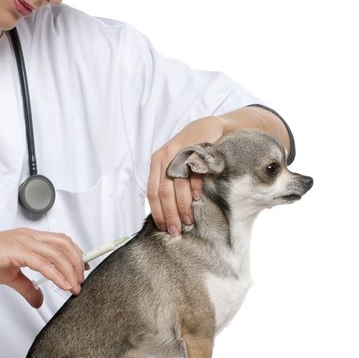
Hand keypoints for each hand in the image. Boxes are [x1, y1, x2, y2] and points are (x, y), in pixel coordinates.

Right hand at [0, 228, 85, 307]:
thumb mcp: (11, 276)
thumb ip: (27, 288)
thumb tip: (39, 300)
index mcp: (30, 238)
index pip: (61, 241)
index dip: (75, 253)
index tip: (83, 268)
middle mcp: (30, 236)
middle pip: (64, 244)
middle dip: (77, 262)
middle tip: (82, 280)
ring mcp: (24, 242)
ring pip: (58, 253)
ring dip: (70, 270)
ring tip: (75, 286)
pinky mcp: (17, 251)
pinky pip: (44, 263)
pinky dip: (57, 275)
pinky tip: (63, 285)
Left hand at [147, 115, 225, 235]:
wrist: (206, 127)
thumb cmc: (187, 151)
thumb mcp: (172, 163)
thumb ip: (167, 182)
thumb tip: (166, 213)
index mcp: (156, 162)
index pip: (152, 192)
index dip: (157, 212)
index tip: (163, 228)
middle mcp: (165, 157)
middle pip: (164, 192)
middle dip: (170, 214)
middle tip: (175, 230)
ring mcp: (180, 153)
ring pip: (178, 186)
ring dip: (183, 206)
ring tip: (188, 220)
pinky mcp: (196, 151)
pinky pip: (194, 175)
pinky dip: (195, 189)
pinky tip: (197, 200)